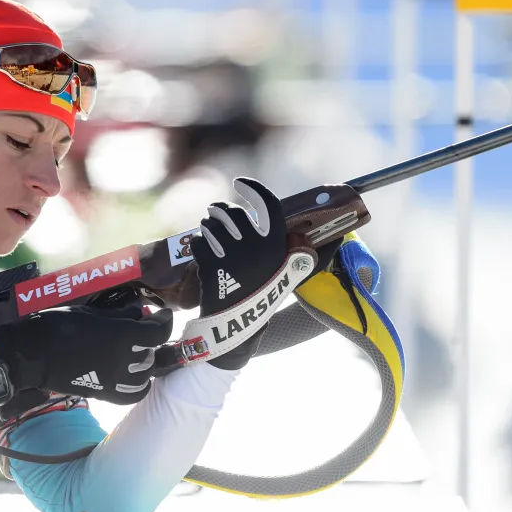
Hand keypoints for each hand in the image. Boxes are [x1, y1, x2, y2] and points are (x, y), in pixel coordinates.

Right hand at [0, 305, 173, 404]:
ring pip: (145, 375)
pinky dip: (139, 386)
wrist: (32, 355)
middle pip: (151, 354)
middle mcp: (123, 361)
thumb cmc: (58, 325)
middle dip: (151, 341)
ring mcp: (114, 381)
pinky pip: (132, 395)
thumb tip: (139, 314)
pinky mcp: (104, 394)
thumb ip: (119, 315)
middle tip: (143, 330)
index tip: (162, 315)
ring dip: (146, 363)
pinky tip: (135, 377)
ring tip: (138, 353)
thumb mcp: (91, 312)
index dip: (164, 322)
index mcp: (121, 336)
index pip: (157, 332)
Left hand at [192, 177, 299, 369]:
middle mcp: (256, 248)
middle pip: (233, 213)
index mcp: (277, 247)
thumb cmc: (261, 300)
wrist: (236, 330)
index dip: (254, 189)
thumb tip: (314, 238)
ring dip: (207, 226)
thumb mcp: (284, 275)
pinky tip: (201, 253)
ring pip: (211, 226)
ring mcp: (232, 258)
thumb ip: (293, 253)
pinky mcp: (210, 268)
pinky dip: (197, 245)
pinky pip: (198, 244)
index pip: (268, 205)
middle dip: (220, 210)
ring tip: (208, 232)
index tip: (240, 182)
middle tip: (214, 212)